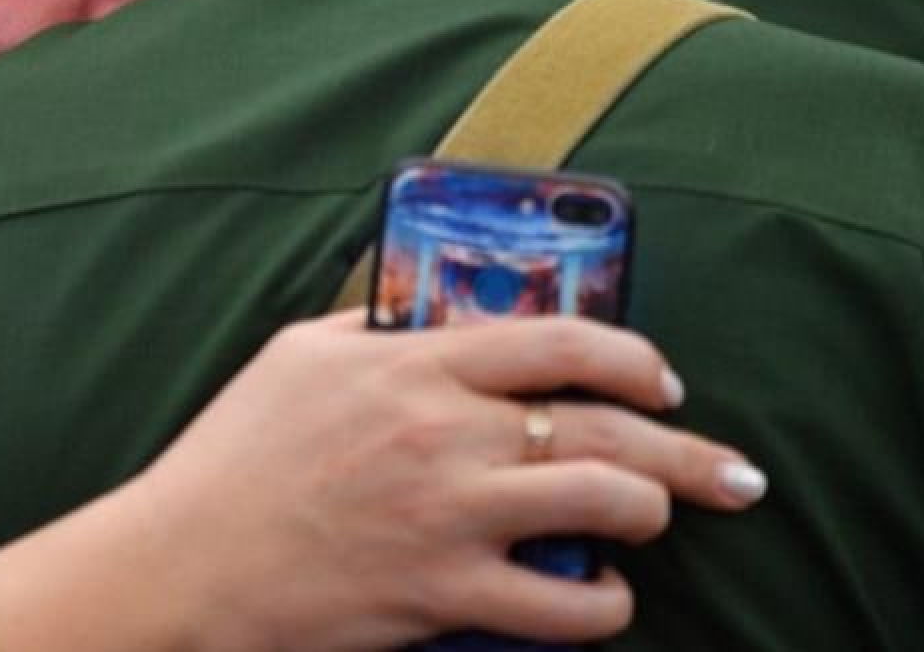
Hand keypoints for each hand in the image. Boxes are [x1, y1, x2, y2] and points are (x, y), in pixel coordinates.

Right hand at [0, 311, 764, 651]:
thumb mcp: (295, 357)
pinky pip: (562, 606)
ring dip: (651, 510)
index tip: (662, 377)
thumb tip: (429, 316)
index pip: (558, 340)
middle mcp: (446, 432)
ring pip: (605, 502)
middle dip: (691, 450)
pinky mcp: (444, 595)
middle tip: (738, 473)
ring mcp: (450, 515)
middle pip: (606, 424)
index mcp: (413, 364)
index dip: (632, 356)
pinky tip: (605, 599)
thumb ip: (371, 329)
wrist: (184, 562)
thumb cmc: (232, 457)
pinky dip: (601, 605)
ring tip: (660, 520)